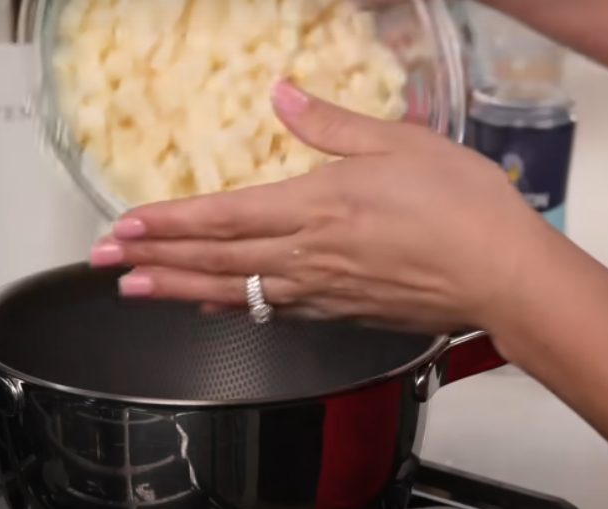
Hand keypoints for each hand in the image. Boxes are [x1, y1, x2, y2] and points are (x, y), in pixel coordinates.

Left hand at [90, 79, 552, 333]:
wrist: (502, 275)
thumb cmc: (461, 206)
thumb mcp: (398, 141)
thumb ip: (330, 123)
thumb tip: (281, 97)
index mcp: (315, 207)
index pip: (222, 217)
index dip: (167, 222)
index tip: (124, 226)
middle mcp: (305, 256)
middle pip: (213, 259)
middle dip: (152, 259)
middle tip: (104, 263)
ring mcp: (317, 290)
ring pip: (231, 291)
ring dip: (177, 289)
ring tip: (135, 290)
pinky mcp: (336, 312)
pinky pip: (269, 311)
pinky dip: (230, 308)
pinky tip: (207, 306)